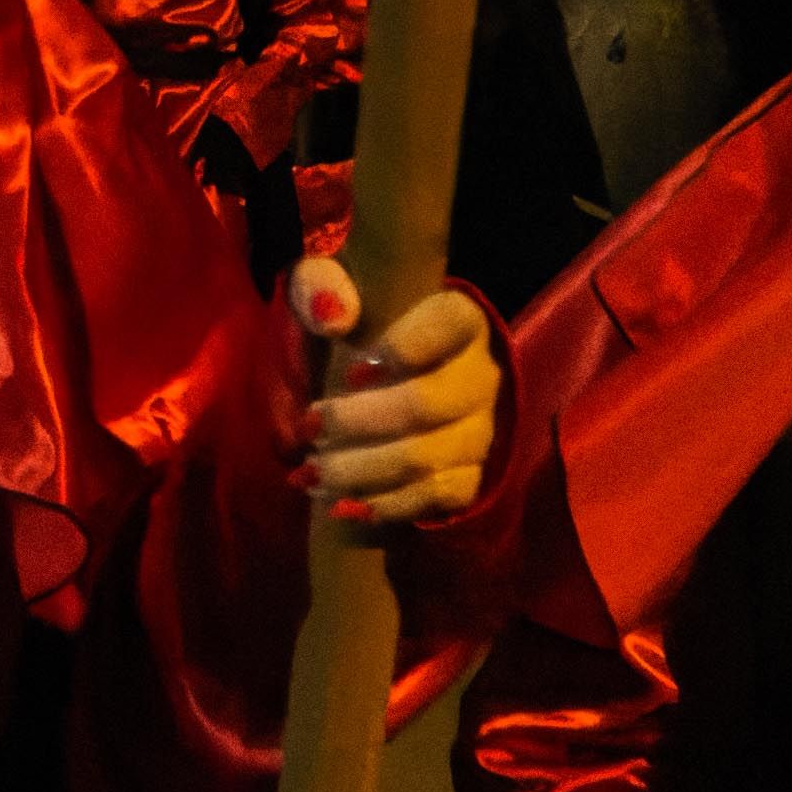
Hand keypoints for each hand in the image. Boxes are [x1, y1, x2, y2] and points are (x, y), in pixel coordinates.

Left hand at [286, 256, 499, 524]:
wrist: (390, 380)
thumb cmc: (362, 328)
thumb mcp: (332, 292)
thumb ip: (322, 285)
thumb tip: (332, 314)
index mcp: (459, 318)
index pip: (448, 325)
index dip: (403, 349)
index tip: (352, 371)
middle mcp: (481, 375)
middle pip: (427, 404)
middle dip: (359, 422)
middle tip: (309, 428)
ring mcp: (481, 430)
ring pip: (426, 458)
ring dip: (361, 470)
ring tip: (309, 473)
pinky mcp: (470, 476)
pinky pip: (435, 498)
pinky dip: (386, 505)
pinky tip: (342, 506)